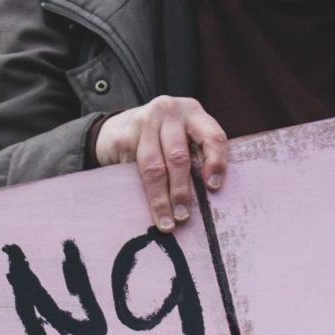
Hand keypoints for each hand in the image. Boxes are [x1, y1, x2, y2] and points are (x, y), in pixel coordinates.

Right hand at [94, 96, 228, 233]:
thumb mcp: (184, 136)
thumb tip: (210, 194)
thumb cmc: (162, 138)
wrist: (118, 126)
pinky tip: (145, 209)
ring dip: (161, 198)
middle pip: (179, 156)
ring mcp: (144, 121)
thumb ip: (197, 154)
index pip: (212, 136)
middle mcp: (169, 111)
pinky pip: (134, 170)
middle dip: (181, 191)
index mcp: (193, 112)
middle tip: (183, 217)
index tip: (213, 188)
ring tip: (167, 222)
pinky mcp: (124, 136)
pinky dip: (141, 192)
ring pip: (155, 167)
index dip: (215, 163)